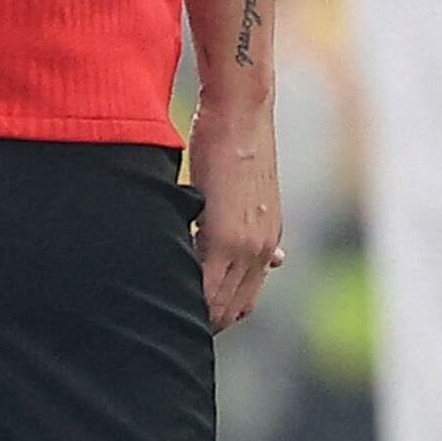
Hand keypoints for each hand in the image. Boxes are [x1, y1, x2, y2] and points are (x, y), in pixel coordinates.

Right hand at [188, 98, 282, 334]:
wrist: (241, 115)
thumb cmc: (238, 145)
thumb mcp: (255, 198)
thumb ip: (260, 236)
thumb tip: (276, 262)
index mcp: (265, 243)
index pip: (242, 301)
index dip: (217, 317)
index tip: (191, 323)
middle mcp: (261, 250)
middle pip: (231, 309)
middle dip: (204, 321)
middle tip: (173, 325)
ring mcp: (245, 245)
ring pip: (219, 302)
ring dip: (195, 311)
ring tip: (165, 314)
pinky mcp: (224, 234)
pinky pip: (205, 282)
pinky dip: (188, 293)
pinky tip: (167, 291)